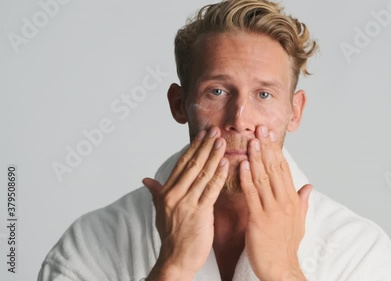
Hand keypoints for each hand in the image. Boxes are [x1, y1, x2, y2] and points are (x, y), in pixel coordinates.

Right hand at [142, 127, 227, 280]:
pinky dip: (219, 176)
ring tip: (223, 142)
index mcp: (167, 192)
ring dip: (214, 156)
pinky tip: (227, 164)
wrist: (176, 259)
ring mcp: (187, 203)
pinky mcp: (199, 213)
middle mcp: (175, 195)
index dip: (193, 147)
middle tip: (215, 131)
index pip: (181, 164)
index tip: (203, 134)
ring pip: (202, 174)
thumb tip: (146, 180)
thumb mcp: (160, 211)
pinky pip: (211, 190)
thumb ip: (157, 193)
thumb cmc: (171, 236)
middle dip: (205, 146)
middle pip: (192, 165)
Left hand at [239, 125, 312, 280]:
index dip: (276, 151)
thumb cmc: (286, 246)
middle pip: (275, 169)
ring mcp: (272, 210)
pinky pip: (252, 195)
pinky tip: (241, 165)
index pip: (284, 169)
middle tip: (260, 129)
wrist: (281, 267)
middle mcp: (284, 201)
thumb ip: (302, 201)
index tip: (270, 136)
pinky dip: (246, 178)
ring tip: (251, 141)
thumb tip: (308, 186)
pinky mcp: (259, 219)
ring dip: (256, 158)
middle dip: (267, 147)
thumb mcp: (299, 222)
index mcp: (292, 200)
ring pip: (263, 178)